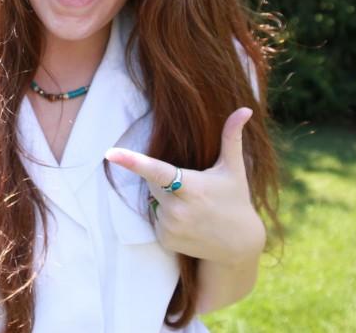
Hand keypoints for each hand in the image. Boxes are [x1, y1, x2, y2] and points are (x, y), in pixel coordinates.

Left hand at [104, 107, 264, 265]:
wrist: (239, 245)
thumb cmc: (235, 199)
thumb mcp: (234, 169)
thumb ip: (231, 137)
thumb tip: (244, 110)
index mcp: (193, 187)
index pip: (158, 171)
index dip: (133, 162)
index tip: (110, 153)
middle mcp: (179, 209)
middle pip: (153, 182)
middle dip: (165, 181)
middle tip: (190, 188)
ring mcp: (171, 227)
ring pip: (153, 201)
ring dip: (166, 199)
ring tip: (193, 208)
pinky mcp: (165, 240)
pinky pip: (155, 219)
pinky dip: (166, 218)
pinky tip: (188, 222)